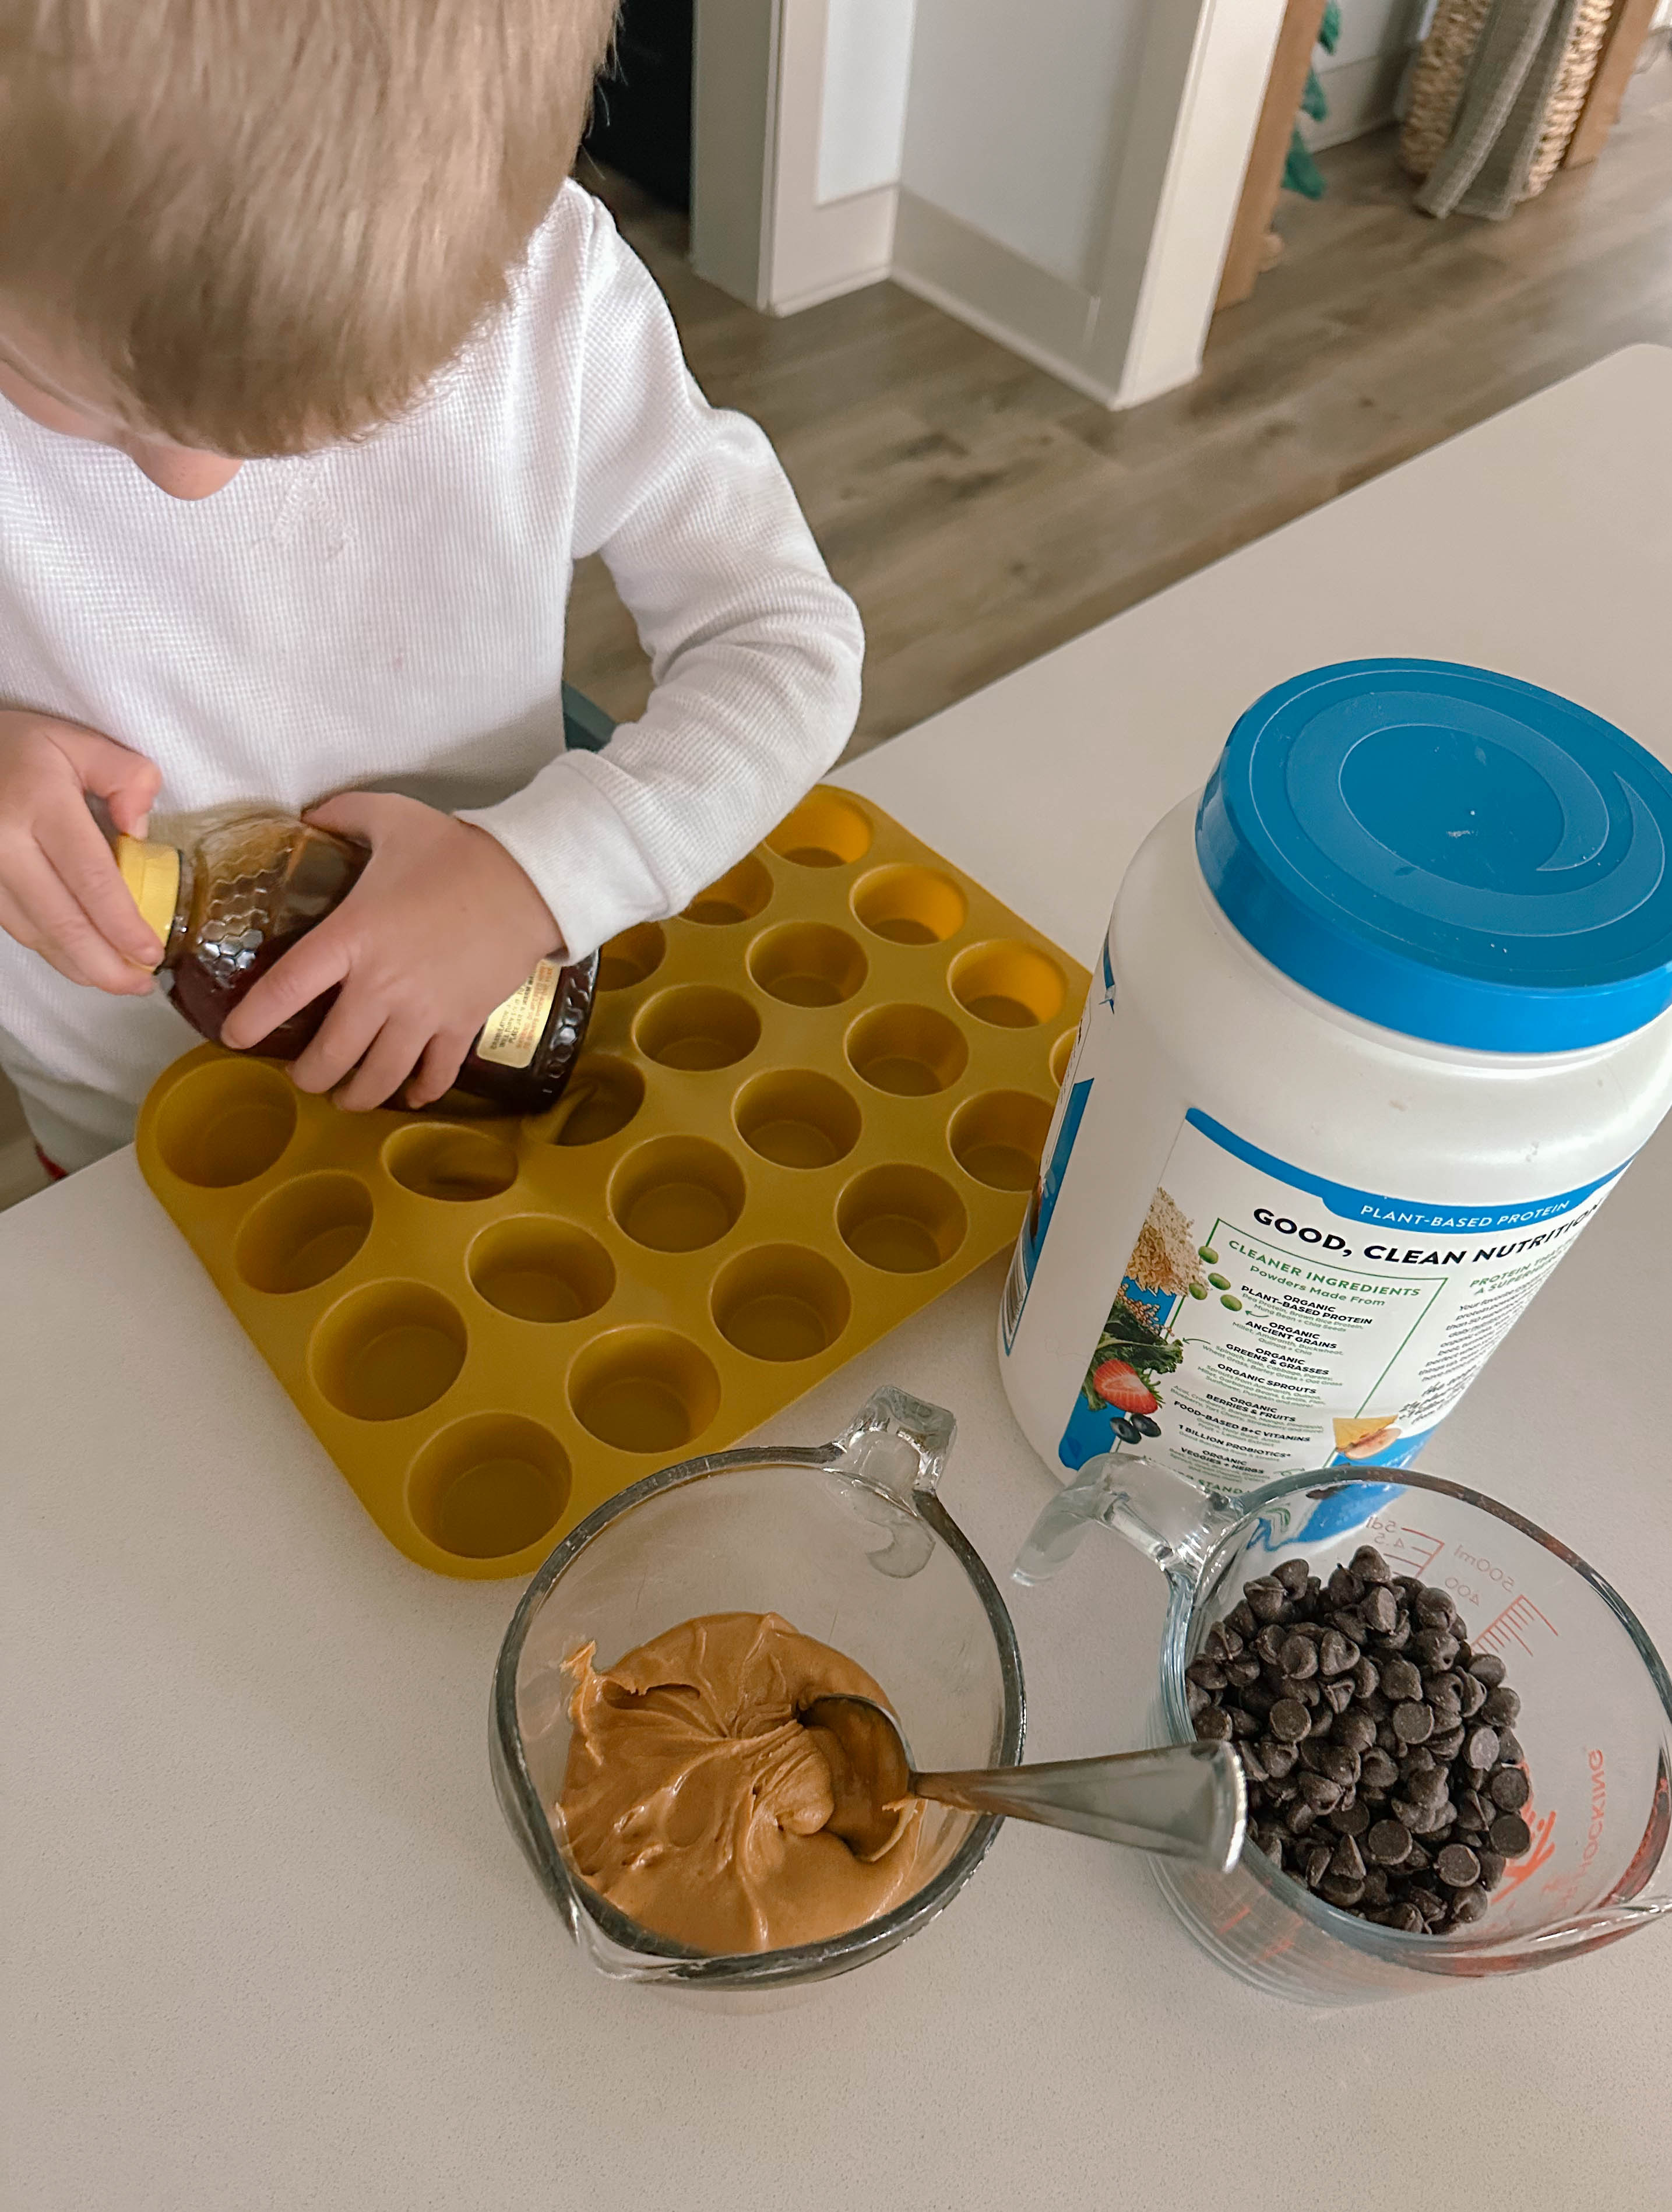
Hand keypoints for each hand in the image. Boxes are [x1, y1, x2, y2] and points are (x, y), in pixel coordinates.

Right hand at [0, 710, 163, 992]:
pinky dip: (53, 951)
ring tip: (121, 981)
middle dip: (105, 964)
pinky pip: (17, 928)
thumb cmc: (21, 748)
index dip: (122, 924)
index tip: (152, 953)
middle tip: (140, 985)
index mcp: (40, 802)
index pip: (91, 878)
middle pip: (61, 920)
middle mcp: (5, 842)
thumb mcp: (77, 741)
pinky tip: (83, 960)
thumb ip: (125, 774)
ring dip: (80, 966)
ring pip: (35, 933)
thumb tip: (139, 828)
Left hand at [220, 793, 560, 1110]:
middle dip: (309, 1075)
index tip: (235, 1038)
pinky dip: (421, 1091)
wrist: (530, 880)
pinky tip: (411, 1095)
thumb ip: (342, 814)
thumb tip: (308, 815)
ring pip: (380, 1076)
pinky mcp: (461, 1024)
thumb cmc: (456, 850)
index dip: (252, 1020)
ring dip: (357, 1096)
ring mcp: (423, 1012)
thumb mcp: (392, 817)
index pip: (286, 989)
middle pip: (331, 1053)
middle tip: (302, 1076)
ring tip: (346, 1099)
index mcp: (351, 937)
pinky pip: (436, 1073)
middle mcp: (381, 985)